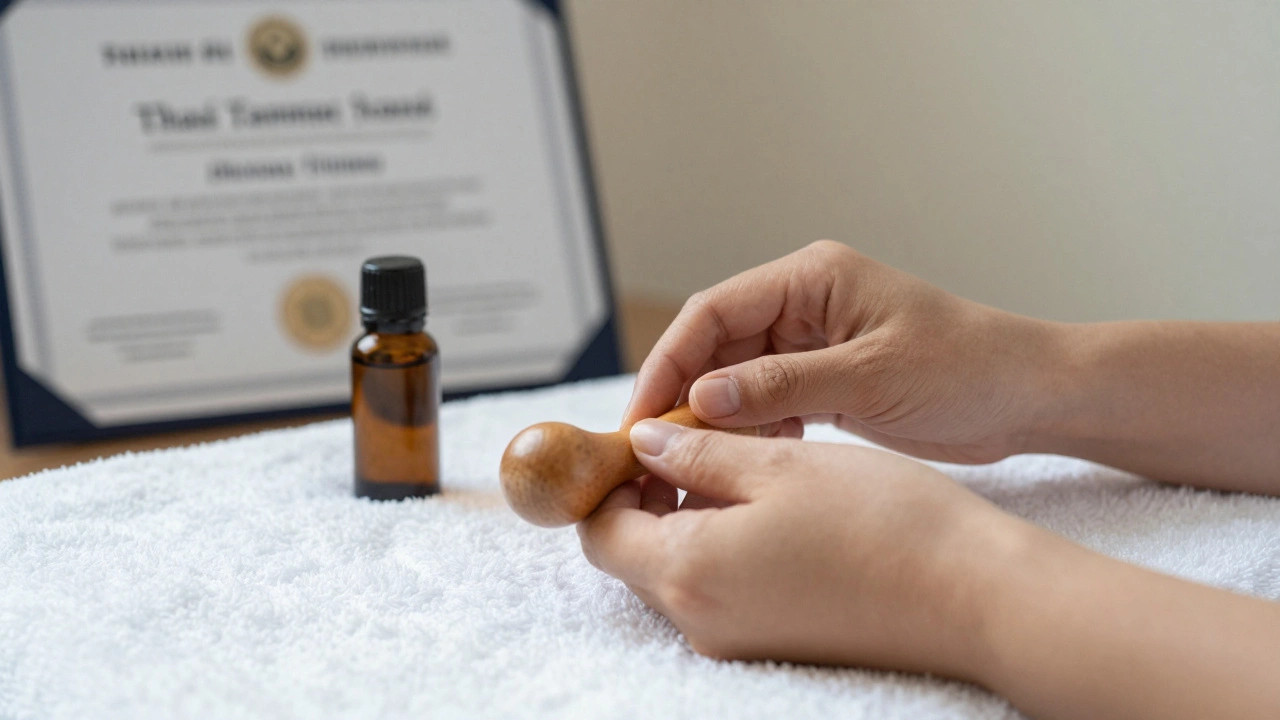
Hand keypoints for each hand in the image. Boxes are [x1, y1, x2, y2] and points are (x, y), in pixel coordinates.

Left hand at [577, 420, 1025, 676]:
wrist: (977, 598)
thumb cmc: (885, 523)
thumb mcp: (780, 465)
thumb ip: (696, 453)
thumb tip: (642, 441)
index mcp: (687, 571)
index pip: (599, 530)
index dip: (608, 478)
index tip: (639, 436)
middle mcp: (699, 620)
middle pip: (633, 554)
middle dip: (648, 493)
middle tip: (693, 438)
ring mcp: (736, 639)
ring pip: (678, 568)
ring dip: (689, 514)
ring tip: (742, 460)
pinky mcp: (772, 643)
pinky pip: (719, 589)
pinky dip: (724, 543)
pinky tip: (772, 505)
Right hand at [624, 240, 1065, 463]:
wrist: (1028, 396)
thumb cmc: (968, 368)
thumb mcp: (871, 377)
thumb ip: (784, 385)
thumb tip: (702, 398)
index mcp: (811, 278)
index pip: (713, 312)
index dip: (670, 362)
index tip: (644, 416)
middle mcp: (803, 304)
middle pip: (715, 346)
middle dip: (683, 396)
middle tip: (653, 452)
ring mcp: (812, 343)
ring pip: (735, 379)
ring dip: (712, 420)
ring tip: (690, 466)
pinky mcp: (823, 380)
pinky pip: (765, 403)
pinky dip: (749, 432)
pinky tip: (741, 462)